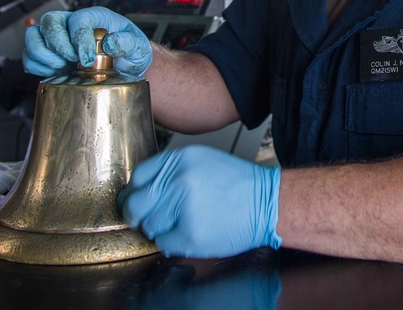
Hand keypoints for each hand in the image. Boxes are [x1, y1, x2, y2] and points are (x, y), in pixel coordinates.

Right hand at [22, 6, 152, 76]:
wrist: (124, 65)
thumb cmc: (130, 51)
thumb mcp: (137, 45)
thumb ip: (127, 42)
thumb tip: (110, 44)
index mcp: (94, 16)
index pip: (79, 19)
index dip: (79, 38)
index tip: (87, 59)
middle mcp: (72, 23)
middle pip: (50, 21)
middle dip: (57, 44)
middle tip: (71, 61)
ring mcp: (58, 38)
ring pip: (33, 35)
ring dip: (42, 54)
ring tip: (60, 67)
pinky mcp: (49, 54)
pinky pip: (30, 56)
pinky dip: (36, 66)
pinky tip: (54, 73)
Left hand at [119, 145, 280, 258]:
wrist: (267, 202)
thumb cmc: (238, 184)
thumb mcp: (202, 160)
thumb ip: (171, 170)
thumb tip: (143, 188)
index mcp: (180, 160)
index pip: (139, 176)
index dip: (134, 191)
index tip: (136, 198)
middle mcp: (179, 181)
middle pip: (136, 203)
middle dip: (137, 213)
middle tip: (144, 218)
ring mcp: (184, 208)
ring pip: (149, 225)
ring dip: (159, 228)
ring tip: (180, 223)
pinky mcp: (190, 234)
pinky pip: (164, 243)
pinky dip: (172, 242)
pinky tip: (187, 233)